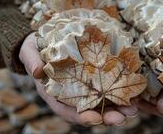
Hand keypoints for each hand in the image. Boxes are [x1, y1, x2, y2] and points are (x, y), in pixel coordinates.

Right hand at [19, 33, 137, 125]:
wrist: (43, 43)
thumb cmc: (35, 48)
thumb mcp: (29, 51)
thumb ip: (31, 60)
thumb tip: (37, 72)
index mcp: (54, 93)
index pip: (66, 110)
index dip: (80, 116)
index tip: (95, 119)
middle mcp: (70, 94)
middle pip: (88, 110)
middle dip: (106, 116)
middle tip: (123, 117)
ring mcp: (82, 87)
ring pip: (100, 102)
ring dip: (117, 108)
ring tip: (132, 109)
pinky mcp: (91, 78)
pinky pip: (105, 87)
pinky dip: (117, 92)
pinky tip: (131, 93)